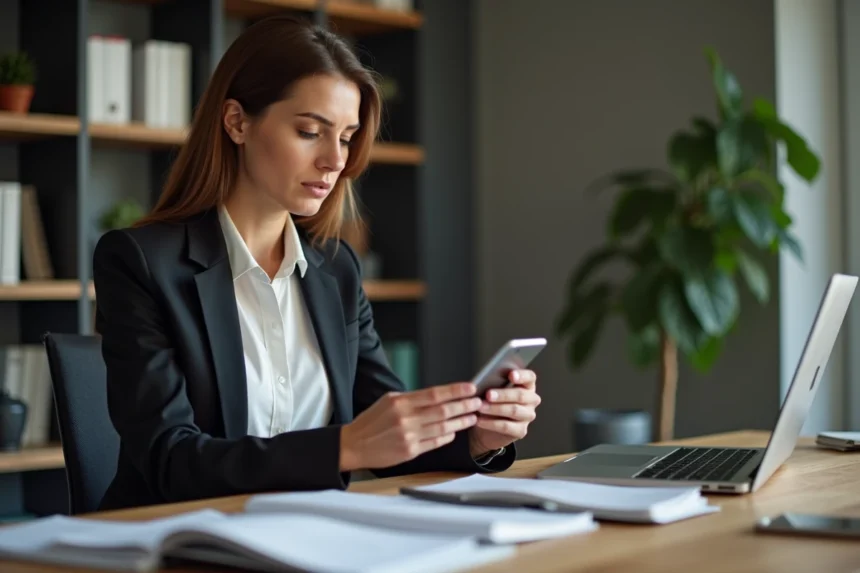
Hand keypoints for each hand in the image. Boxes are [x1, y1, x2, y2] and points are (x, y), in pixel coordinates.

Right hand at [340, 382, 480, 470]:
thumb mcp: (388, 401)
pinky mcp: (410, 451)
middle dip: (464, 405)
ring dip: (461, 422)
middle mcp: (406, 418)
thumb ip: (412, 399)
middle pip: (443, 410)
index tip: (470, 388)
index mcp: (401, 402)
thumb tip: (437, 396)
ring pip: (443, 427)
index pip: (435, 394)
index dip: (455, 391)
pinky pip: (435, 442)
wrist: (354, 444)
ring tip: (472, 417)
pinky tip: (454, 431)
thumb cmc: (371, 421)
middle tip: (478, 402)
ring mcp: (409, 436)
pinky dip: (447, 436)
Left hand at [469, 369, 539, 456]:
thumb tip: (485, 379)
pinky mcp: (521, 431)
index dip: (522, 375)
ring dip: (495, 408)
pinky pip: (506, 426)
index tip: (511, 375)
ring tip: (480, 407)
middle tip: (488, 395)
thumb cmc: (491, 402)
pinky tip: (479, 420)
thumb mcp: (492, 389)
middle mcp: (531, 400)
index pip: (530, 377)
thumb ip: (493, 383)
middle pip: (520, 395)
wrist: (486, 427)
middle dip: (503, 394)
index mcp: (526, 385)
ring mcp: (528, 416)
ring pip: (514, 410)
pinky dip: (491, 423)